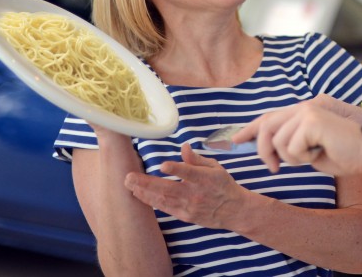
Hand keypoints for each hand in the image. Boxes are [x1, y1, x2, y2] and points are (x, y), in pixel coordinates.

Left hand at [124, 143, 248, 227]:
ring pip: (163, 200)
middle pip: (169, 189)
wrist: (233, 210)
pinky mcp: (185, 216)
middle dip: (147, 183)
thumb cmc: (223, 185)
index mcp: (205, 178)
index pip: (189, 172)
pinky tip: (139, 195)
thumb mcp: (215, 167)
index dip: (176, 169)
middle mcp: (196, 193)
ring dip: (144, 192)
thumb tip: (183, 146)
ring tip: (129, 185)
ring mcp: (189, 207)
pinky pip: (165, 208)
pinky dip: (151, 201)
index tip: (163, 165)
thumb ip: (196, 159)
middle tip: (129, 177)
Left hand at [236, 97, 361, 175]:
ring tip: (312, 157)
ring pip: (277, 139)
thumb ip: (293, 144)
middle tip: (273, 168)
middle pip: (266, 125)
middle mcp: (305, 105)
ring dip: (291, 157)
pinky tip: (321, 153)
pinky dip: (303, 157)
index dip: (250, 128)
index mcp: (306, 110)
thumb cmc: (349, 155)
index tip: (236, 139)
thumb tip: (271, 151)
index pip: (270, 116)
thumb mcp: (314, 151)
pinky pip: (291, 146)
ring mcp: (308, 110)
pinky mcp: (312, 119)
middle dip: (262, 150)